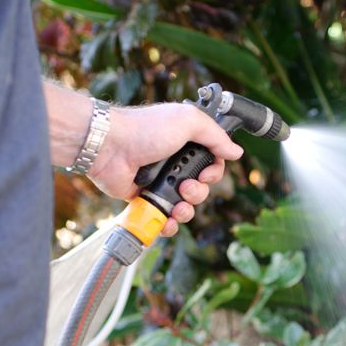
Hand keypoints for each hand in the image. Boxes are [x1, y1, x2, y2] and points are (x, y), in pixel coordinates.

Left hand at [44, 83, 243, 236]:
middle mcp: (174, 163)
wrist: (109, 147)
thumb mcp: (188, 121)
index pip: (211, 164)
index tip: (207, 173)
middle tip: (186, 187)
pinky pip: (164, 218)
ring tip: (177, 204)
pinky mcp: (145, 199)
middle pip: (201, 188)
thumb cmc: (145, 129)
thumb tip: (236, 152)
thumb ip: (215, 136)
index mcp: (186, 144)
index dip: (214, 172)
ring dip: (187, 210)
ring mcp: (160, 183)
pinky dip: (169, 224)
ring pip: (185, 207)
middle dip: (199, 193)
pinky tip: (168, 221)